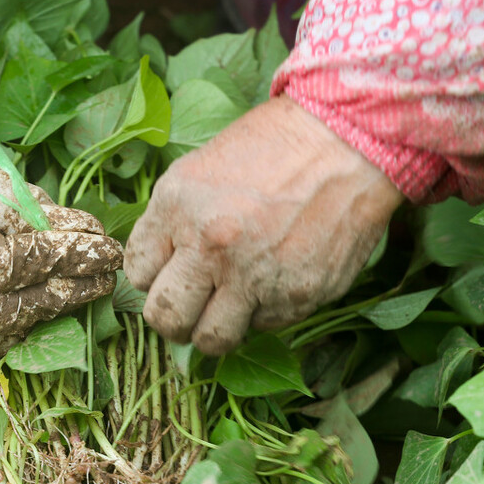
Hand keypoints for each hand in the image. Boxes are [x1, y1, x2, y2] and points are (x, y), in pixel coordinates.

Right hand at [0, 101, 122, 359]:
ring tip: (75, 290)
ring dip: (39, 317)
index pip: (14, 266)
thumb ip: (32, 212)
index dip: (65, 259)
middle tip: (103, 275)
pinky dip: (5, 330)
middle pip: (6, 312)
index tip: (104, 248)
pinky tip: (33, 307)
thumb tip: (86, 236)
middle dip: (63, 294)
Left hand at [125, 95, 402, 354]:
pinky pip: (264, 327)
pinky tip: (275, 278)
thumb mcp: (200, 168)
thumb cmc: (272, 147)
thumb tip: (159, 269)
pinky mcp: (297, 297)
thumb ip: (173, 221)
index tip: (170, 271)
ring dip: (214, 329)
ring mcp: (256, 277)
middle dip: (172, 319)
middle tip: (188, 308)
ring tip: (228, 306)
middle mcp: (212, 247)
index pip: (138, 273)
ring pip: (212, 340)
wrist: (345, 142)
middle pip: (166, 319)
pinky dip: (263, 312)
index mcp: (179, 207)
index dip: (153, 276)